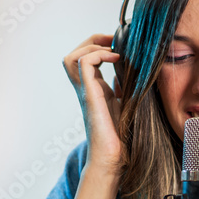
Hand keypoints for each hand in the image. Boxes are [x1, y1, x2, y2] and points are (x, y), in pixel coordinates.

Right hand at [62, 34, 122, 172]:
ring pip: (71, 57)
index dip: (100, 46)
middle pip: (73, 55)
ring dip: (91, 46)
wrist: (113, 158)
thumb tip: (126, 74)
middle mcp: (86, 89)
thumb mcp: (125, 106)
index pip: (86, 59)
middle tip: (114, 40)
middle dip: (93, 40)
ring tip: (112, 50)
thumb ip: (123, 90)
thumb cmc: (120, 138)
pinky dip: (99, 55)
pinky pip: (84, 63)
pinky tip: (116, 60)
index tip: (119, 45)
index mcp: (94, 90)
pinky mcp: (90, 95)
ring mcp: (85, 92)